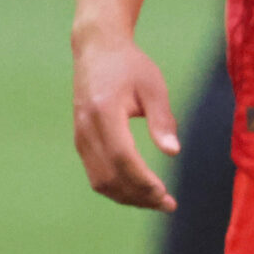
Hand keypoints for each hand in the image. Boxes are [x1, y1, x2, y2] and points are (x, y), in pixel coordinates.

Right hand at [73, 29, 179, 210]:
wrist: (96, 49)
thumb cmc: (129, 65)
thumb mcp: (153, 85)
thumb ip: (162, 119)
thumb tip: (173, 152)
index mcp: (104, 111)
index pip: (122, 157)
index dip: (143, 181)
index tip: (167, 194)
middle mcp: (86, 127)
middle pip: (110, 176)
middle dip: (139, 196)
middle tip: (168, 204)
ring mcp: (80, 135)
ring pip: (100, 181)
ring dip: (127, 197)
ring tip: (155, 201)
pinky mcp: (80, 140)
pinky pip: (95, 174)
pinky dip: (116, 188)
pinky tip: (138, 189)